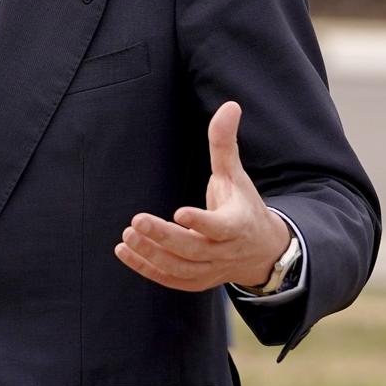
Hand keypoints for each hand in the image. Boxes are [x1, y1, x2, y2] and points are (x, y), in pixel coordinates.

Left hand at [114, 101, 291, 292]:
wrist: (260, 250)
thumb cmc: (242, 205)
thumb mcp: (236, 175)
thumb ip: (226, 143)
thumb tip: (230, 105)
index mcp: (237, 224)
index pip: (219, 227)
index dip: (201, 221)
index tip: (179, 212)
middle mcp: (224, 251)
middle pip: (193, 250)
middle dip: (164, 237)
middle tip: (136, 221)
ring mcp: (211, 270)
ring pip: (180, 268)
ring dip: (151, 254)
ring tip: (127, 235)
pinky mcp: (197, 280)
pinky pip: (170, 279)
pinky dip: (147, 269)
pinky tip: (124, 250)